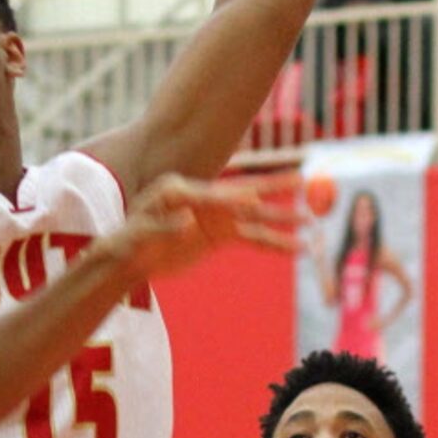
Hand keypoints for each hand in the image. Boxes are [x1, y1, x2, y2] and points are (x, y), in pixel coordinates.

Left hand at [120, 173, 301, 279]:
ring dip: (281, 220)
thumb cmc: (127, 243)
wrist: (129, 258)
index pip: (210, 195)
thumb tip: (189, 222)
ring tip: (310, 221)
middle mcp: (202, 197)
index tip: (250, 203)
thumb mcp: (138, 235)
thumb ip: (164, 226)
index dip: (230, 200)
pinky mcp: (220, 234)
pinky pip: (253, 237)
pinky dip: (274, 243)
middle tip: (300, 180)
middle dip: (271, 190)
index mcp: (178, 190)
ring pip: (254, 217)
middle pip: (241, 192)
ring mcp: (214, 216)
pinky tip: (297, 248)